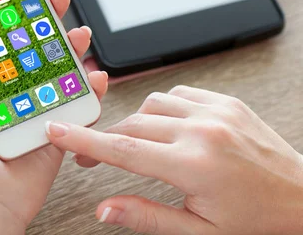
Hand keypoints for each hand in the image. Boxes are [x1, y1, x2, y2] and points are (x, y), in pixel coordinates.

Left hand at [0, 0, 108, 234]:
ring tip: (76, 23)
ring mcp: (35, 99)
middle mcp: (7, 82)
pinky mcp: (57, 119)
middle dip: (40, 7)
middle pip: (28, 35)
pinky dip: (91, 83)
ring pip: (56, 58)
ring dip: (69, 37)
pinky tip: (95, 71)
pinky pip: (78, 95)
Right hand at [46, 86, 302, 234]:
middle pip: (132, 124)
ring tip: (137, 144)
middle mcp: (204, 130)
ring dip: (136, 121)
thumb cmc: (256, 221)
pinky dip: (164, 107)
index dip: (83, 139)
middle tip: (90, 156)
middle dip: (105, 138)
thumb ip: (146, 218)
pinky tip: (166, 125)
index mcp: (194, 165)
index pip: (122, 148)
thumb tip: (104, 209)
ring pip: (153, 102)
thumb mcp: (198, 232)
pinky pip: (180, 93)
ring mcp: (217, 111)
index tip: (56, 130)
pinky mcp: (227, 102)